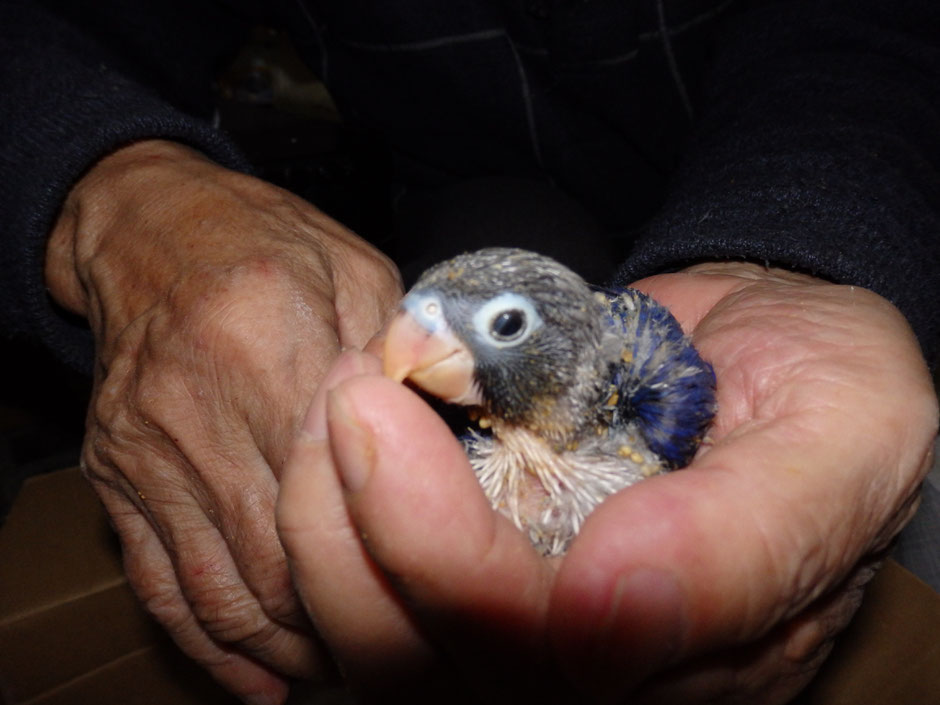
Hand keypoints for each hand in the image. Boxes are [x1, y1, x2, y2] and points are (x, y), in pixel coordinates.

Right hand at [45, 140, 402, 702]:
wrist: (151, 233)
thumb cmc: (265, 244)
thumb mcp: (357, 271)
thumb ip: (406, 350)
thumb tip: (462, 413)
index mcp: (270, 346)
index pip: (333, 487)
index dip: (382, 552)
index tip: (427, 585)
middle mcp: (200, 412)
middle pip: (276, 561)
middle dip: (340, 621)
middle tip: (397, 643)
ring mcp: (150, 455)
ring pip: (219, 593)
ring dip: (282, 649)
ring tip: (335, 666)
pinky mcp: (119, 478)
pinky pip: (159, 583)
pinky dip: (208, 644)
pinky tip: (255, 677)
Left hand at [277, 262, 936, 702]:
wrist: (776, 341)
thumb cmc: (826, 383)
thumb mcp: (840, 438)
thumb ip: (745, 541)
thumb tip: (605, 617)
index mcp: (697, 659)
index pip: (535, 660)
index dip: (441, 554)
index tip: (383, 407)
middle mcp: (599, 670)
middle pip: (424, 666)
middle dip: (348, 529)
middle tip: (346, 388)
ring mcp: (532, 627)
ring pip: (378, 636)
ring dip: (323, 515)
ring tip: (341, 393)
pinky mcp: (484, 575)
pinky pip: (375, 578)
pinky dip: (333, 501)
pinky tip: (347, 420)